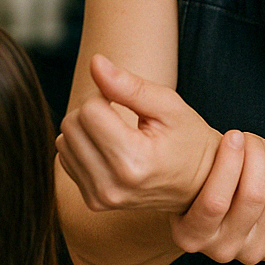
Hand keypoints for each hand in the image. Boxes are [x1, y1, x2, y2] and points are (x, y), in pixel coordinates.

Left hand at [57, 54, 220, 213]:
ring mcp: (100, 198)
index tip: (129, 101)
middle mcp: (112, 185)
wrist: (199, 183)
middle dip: (93, 109)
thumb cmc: (188, 140)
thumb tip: (95, 62)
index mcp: (134, 161)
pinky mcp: (93, 202)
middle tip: (123, 114)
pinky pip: (66, 159)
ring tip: (118, 131)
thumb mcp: (168, 105)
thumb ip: (129, 85)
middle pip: (72, 125)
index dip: (107, 94)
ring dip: (86, 128)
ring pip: (64, 140)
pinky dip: (83, 146)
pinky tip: (110, 147)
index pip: (89, 110)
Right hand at [170, 130, 264, 264]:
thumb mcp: (184, 168)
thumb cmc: (202, 176)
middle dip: (256, 155)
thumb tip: (160, 109)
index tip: (234, 134)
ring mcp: (250, 253)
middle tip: (249, 137)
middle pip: (253, 197)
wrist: (225, 201)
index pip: (215, 201)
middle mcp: (219, 251)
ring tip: (262, 148)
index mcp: (189, 236)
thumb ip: (180, 147)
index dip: (229, 163)